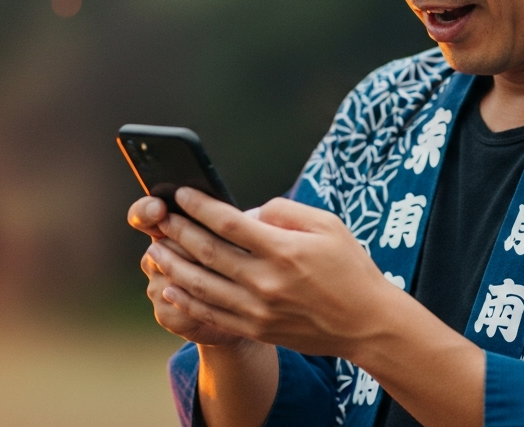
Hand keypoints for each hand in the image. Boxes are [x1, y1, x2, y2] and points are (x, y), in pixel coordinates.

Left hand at [148, 187, 406, 358]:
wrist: (367, 323)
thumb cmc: (350, 268)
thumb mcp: (327, 225)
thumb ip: (284, 211)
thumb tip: (247, 212)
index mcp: (284, 249)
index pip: (229, 223)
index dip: (200, 206)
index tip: (182, 194)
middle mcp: (267, 281)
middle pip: (208, 252)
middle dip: (178, 232)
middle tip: (160, 218)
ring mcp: (259, 309)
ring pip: (202, 285)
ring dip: (174, 265)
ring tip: (156, 250)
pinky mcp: (257, 329)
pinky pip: (212, 314)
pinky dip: (187, 300)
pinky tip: (170, 286)